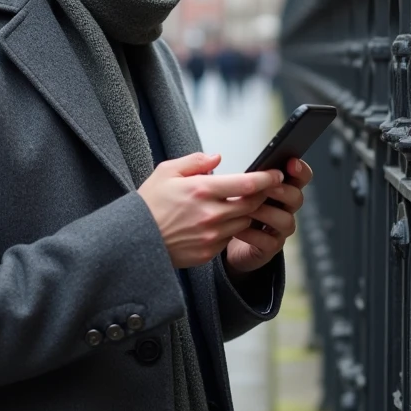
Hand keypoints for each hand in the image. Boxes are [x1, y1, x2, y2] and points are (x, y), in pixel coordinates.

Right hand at [137, 152, 283, 268]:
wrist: (133, 240)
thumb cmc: (149, 203)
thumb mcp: (166, 172)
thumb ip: (195, 161)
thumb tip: (218, 158)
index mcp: (201, 190)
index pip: (247, 183)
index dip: (267, 178)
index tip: (276, 173)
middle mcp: (210, 214)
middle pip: (252, 204)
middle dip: (261, 195)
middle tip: (263, 188)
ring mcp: (211, 236)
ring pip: (244, 222)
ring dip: (246, 212)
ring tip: (239, 203)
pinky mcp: (208, 252)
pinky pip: (230, 238)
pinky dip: (231, 228)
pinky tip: (220, 221)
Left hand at [225, 157, 313, 276]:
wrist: (221, 241)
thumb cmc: (226, 209)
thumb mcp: (222, 187)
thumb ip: (218, 171)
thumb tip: (216, 157)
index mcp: (278, 188)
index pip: (299, 177)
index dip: (300, 169)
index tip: (290, 163)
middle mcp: (283, 208)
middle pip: (297, 197)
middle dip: (284, 191)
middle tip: (268, 187)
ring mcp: (278, 229)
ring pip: (286, 220)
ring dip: (267, 212)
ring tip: (248, 209)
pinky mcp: (269, 248)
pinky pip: (269, 241)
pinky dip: (255, 234)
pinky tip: (239, 229)